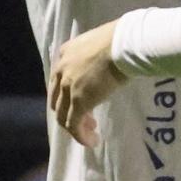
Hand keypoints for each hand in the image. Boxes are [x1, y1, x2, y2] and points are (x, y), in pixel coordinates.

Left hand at [49, 19, 123, 147]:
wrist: (122, 44)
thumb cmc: (121, 39)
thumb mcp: (100, 43)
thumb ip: (96, 55)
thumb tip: (109, 61)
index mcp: (65, 54)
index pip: (59, 79)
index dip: (68, 94)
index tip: (84, 101)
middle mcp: (61, 70)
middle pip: (57, 99)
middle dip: (70, 112)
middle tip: (88, 119)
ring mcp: (68, 87)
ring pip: (63, 115)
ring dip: (75, 126)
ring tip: (91, 132)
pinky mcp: (79, 102)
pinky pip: (74, 125)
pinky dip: (80, 136)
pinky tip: (92, 141)